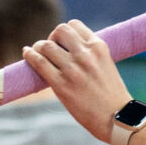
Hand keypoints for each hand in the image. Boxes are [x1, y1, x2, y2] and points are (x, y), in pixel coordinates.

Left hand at [22, 21, 134, 144]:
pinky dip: (30, 55)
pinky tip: (27, 53)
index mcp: (98, 47)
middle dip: (52, 37)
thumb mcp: (107, 66)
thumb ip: (91, 55)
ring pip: (46, 45)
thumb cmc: (112, 96)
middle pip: (59, 31)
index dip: (65, 32)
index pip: (74, 25)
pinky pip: (39, 62)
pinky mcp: (61, 85)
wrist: (118, 119)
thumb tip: (71, 50)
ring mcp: (72, 69)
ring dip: (39, 47)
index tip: (63, 42)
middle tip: (52, 49)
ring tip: (38, 53)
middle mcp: (85, 54)